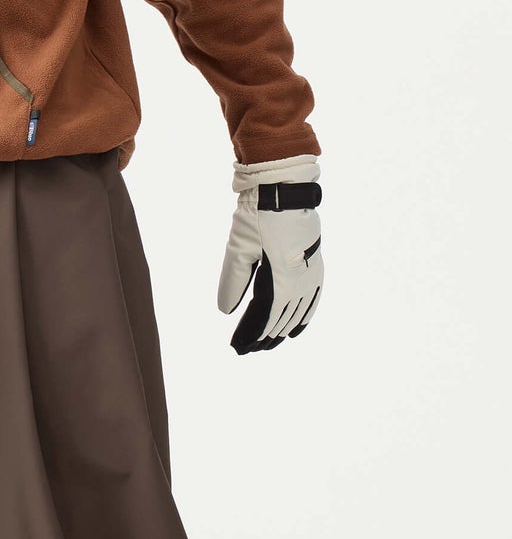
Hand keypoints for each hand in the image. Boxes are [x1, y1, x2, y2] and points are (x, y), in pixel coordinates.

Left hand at [217, 154, 322, 354]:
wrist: (286, 188)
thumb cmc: (259, 215)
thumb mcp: (239, 247)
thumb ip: (233, 280)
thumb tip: (224, 312)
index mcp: (284, 277)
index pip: (266, 316)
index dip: (253, 333)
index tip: (239, 347)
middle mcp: (302, 279)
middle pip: (283, 317)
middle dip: (266, 335)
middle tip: (249, 350)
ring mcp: (312, 272)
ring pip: (299, 310)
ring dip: (284, 328)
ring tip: (271, 343)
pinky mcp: (315, 263)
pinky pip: (314, 297)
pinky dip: (305, 314)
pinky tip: (297, 326)